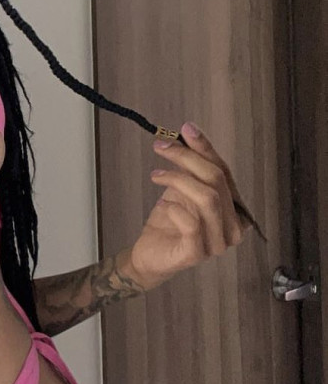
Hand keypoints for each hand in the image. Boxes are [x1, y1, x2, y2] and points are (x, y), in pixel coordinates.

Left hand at [124, 121, 250, 291]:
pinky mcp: (196, 254)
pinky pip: (192, 224)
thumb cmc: (170, 221)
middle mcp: (233, 228)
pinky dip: (175, 208)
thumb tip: (189, 130)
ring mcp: (217, 243)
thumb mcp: (181, 187)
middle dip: (187, 159)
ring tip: (156, 174)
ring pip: (207, 199)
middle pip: (216, 182)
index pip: (224, 172)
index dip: (206, 149)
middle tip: (161, 147)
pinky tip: (162, 202)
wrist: (150, 255)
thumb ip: (191, 165)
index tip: (186, 128)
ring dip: (178, 179)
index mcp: (234, 209)